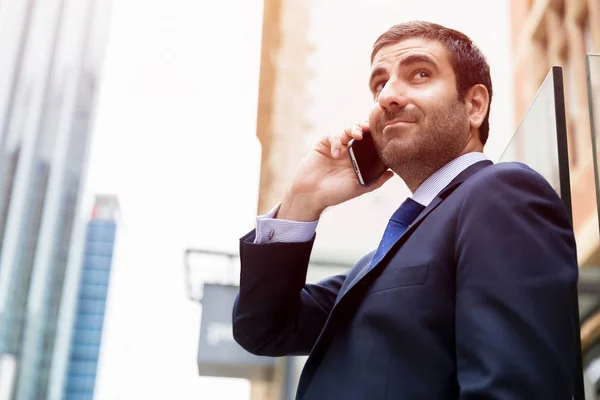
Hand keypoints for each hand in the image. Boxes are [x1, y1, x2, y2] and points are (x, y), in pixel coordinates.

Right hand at [277, 121, 393, 220]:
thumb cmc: (336, 193)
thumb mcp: (359, 187)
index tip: (383, 135)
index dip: (376, 137)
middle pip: (360, 133)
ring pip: (347, 130)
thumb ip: (376, 180)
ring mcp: (336, 147)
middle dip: (366, 127)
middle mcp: (349, 151)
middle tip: (370, 128)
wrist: (312, 195)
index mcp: (358, 159)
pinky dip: (336, 141)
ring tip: (357, 135)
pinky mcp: (323, 145)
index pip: (370, 144)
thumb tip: (392, 173)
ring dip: (354, 129)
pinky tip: (336, 154)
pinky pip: (332, 136)